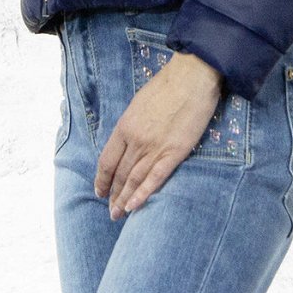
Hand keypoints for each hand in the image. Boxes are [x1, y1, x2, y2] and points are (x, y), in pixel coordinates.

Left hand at [93, 52, 222, 218]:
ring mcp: (154, 148)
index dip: (102, 178)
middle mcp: (136, 140)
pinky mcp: (174, 153)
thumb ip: (131, 125)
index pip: (107, 160)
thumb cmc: (166, 86)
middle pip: (120, 174)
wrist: (192, 78)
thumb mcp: (138, 103)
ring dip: (124, 200)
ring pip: (134, 180)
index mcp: (125, 126)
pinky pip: (155, 179)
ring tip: (118, 214)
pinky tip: (134, 207)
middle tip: (110, 210)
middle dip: (112, 194)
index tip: (99, 190)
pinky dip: (143, 195)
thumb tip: (126, 143)